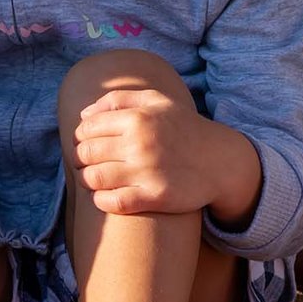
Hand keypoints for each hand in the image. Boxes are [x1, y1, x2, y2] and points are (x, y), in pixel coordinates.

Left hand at [73, 87, 220, 215]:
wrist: (220, 160)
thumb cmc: (183, 128)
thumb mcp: (157, 101)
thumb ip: (118, 99)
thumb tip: (84, 115)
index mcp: (137, 118)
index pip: (86, 129)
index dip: (81, 138)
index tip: (89, 144)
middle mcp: (140, 143)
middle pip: (86, 154)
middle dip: (81, 159)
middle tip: (90, 163)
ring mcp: (146, 171)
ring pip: (93, 178)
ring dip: (88, 180)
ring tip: (97, 179)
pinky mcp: (154, 196)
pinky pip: (112, 201)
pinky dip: (101, 200)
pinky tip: (106, 196)